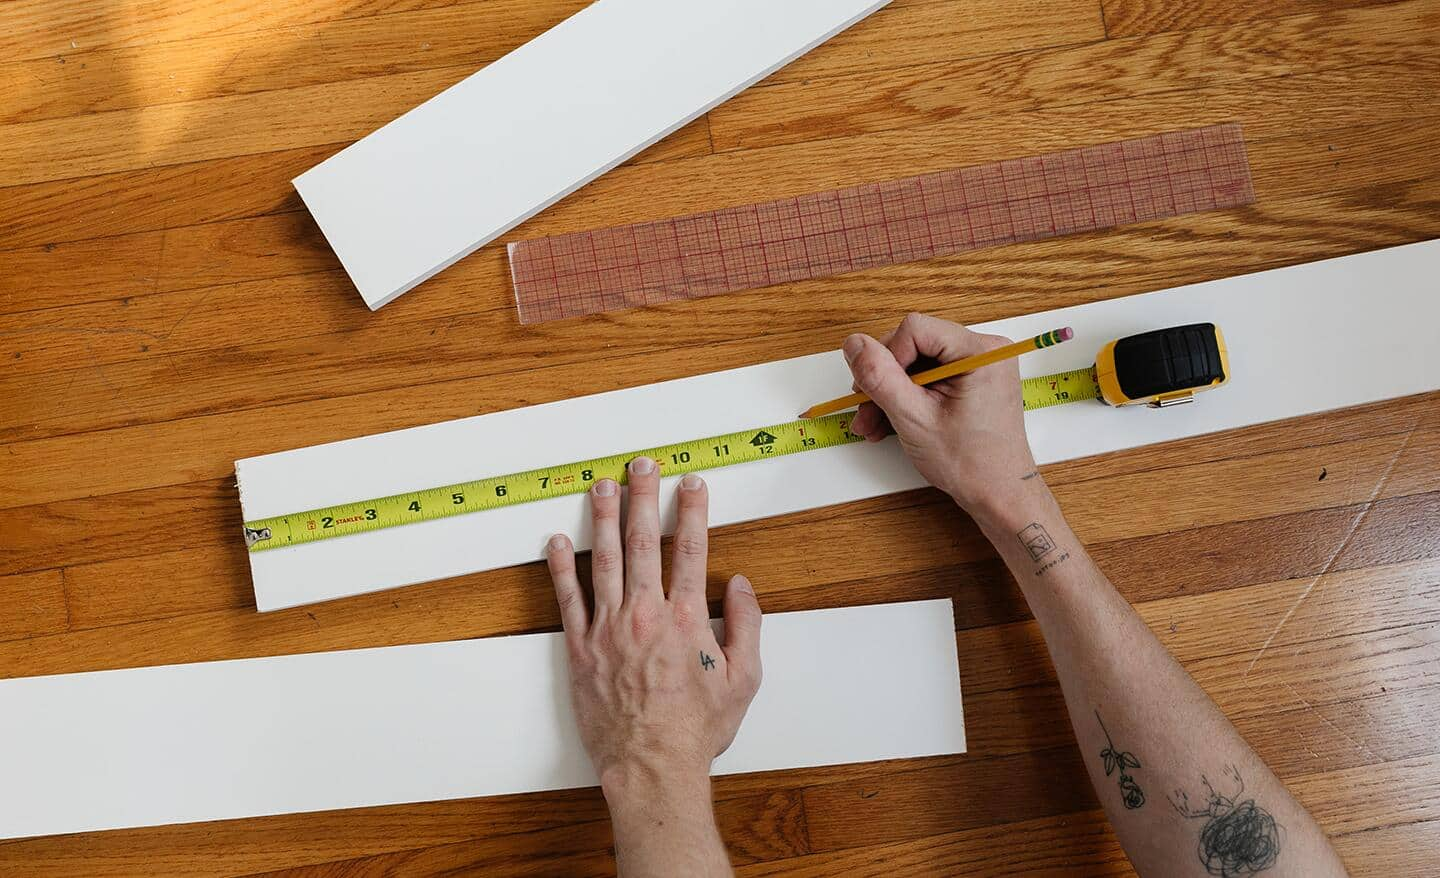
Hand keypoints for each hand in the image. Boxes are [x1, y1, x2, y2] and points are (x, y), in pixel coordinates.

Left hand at [545, 458, 762, 794]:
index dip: (692, 512)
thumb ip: (747, 627)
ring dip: (603, 518)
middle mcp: (645, 614)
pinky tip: (557, 540)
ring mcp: (609, 629)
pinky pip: (568, 599)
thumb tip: (742, 587)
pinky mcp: (581, 648)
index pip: (691, 550)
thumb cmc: (696, 730)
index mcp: (687, 619)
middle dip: (644, 498)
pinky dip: (561, 567)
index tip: (692, 484)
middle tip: (643, 466)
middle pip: (644, 542)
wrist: (652, 767)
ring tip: (603, 486)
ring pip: (603, 560)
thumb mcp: (743, 680)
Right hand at [842, 312, 1038, 514]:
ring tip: (874, 424)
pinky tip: (890, 421)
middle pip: (913, 344)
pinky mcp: (971, 379)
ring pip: (916, 363)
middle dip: (885, 379)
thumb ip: (880, 378)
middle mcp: (984, 351)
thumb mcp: (914, 419)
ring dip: (890, 393)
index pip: (915, 329)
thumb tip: (854, 345)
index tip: (880, 392)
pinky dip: (907, 397)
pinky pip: (929, 376)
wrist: (998, 493)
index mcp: (980, 352)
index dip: (888, 358)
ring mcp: (979, 365)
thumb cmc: (971, 463)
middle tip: (867, 410)